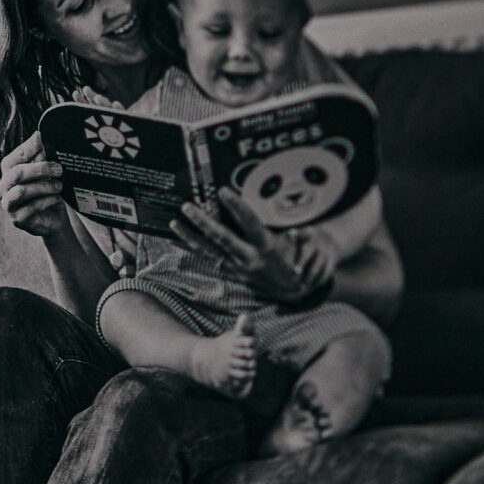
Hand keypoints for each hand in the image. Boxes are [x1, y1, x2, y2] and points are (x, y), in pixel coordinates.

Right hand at [0, 131, 72, 238]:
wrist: (53, 218)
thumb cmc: (46, 192)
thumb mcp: (44, 172)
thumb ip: (38, 156)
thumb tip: (37, 135)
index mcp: (9, 174)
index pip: (12, 159)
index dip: (25, 149)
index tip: (40, 139)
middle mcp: (5, 188)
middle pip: (17, 173)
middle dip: (40, 169)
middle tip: (58, 169)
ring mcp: (9, 204)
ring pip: (22, 191)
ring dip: (45, 186)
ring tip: (59, 186)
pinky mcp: (18, 219)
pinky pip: (31, 208)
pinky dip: (47, 201)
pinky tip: (56, 198)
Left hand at [173, 188, 326, 304]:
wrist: (301, 292)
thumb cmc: (308, 263)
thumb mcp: (309, 244)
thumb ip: (300, 230)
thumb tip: (289, 216)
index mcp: (268, 248)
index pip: (249, 223)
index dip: (236, 206)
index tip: (223, 191)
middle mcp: (251, 259)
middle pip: (222, 238)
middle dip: (203, 222)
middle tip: (187, 207)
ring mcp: (241, 270)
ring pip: (211, 252)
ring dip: (191, 238)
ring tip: (174, 224)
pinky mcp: (236, 276)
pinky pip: (212, 262)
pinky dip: (196, 252)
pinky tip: (181, 243)